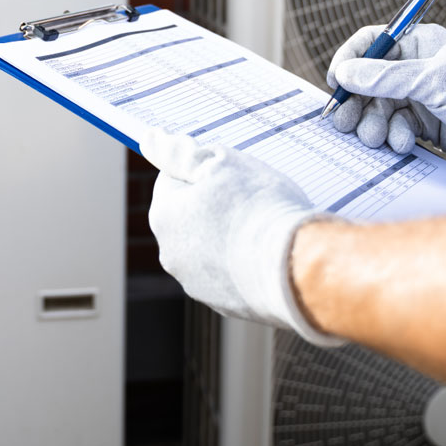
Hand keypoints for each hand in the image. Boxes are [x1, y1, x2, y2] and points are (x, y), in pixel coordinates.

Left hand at [140, 128, 342, 345]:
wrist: (295, 268)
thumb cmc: (258, 208)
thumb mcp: (220, 163)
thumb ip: (180, 152)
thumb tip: (150, 139)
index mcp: (164, 216)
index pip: (172, 178)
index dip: (202, 168)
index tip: (228, 170)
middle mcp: (173, 254)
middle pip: (191, 214)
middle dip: (215, 202)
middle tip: (250, 194)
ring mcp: (199, 284)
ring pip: (212, 245)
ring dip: (231, 233)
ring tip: (265, 225)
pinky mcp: (228, 306)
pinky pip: (234, 273)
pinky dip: (247, 261)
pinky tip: (270, 252)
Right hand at [327, 24, 445, 166]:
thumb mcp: (433, 80)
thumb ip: (385, 77)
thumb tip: (345, 73)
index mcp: (417, 44)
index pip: (370, 42)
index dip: (349, 59)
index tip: (336, 81)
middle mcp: (413, 68)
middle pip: (367, 82)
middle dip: (356, 102)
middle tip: (344, 122)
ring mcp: (417, 97)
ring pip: (378, 109)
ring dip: (373, 125)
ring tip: (376, 138)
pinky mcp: (423, 124)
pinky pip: (394, 129)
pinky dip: (394, 137)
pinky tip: (405, 143)